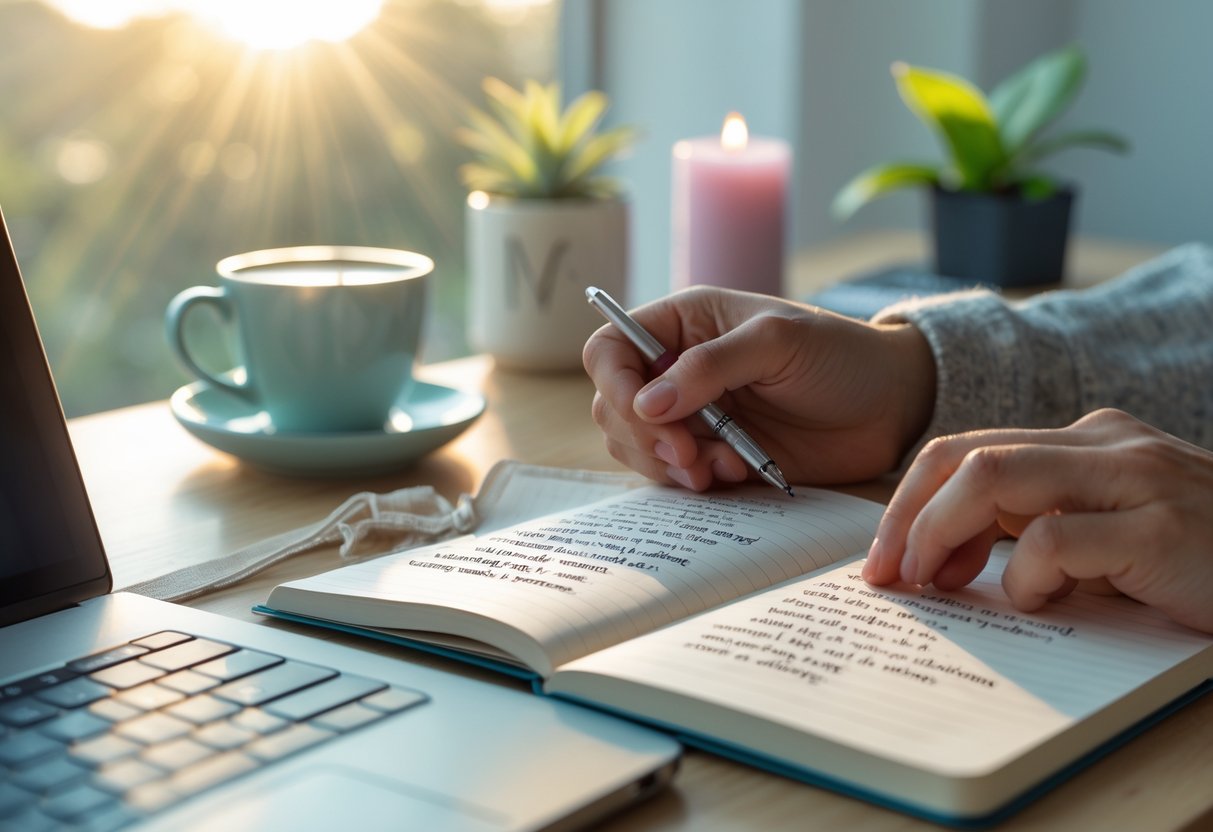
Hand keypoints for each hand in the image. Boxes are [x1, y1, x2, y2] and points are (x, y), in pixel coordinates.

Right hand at [581, 286, 936, 488]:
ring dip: (670, 465)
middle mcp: (677, 369)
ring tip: (722, 464)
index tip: (647, 413)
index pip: (610, 349)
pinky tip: (739, 470)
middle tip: (690, 453)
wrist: (891, 406)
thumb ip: (710, 367)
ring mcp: (693, 416)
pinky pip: (675, 476)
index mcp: (684, 324)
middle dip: (643, 436)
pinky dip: (696, 481)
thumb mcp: (777, 342)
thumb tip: (646, 404)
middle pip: (614, 406)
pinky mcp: (714, 455)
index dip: (615, 382)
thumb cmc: (840, 355)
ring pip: (637, 448)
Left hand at [864, 408, 1212, 632]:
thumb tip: (940, 558)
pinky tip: (1039, 599)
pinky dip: (1026, 573)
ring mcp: (1136, 478)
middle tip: (886, 574)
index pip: (967, 450)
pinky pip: (1057, 537)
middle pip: (964, 455)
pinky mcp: (1162, 528)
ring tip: (931, 580)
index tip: (886, 558)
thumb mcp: (1108, 533)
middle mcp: (1105, 443)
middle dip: (905, 515)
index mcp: (1086, 440)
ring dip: (939, 531)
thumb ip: (1036, 527)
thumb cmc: (1197, 562)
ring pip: (995, 475)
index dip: (909, 503)